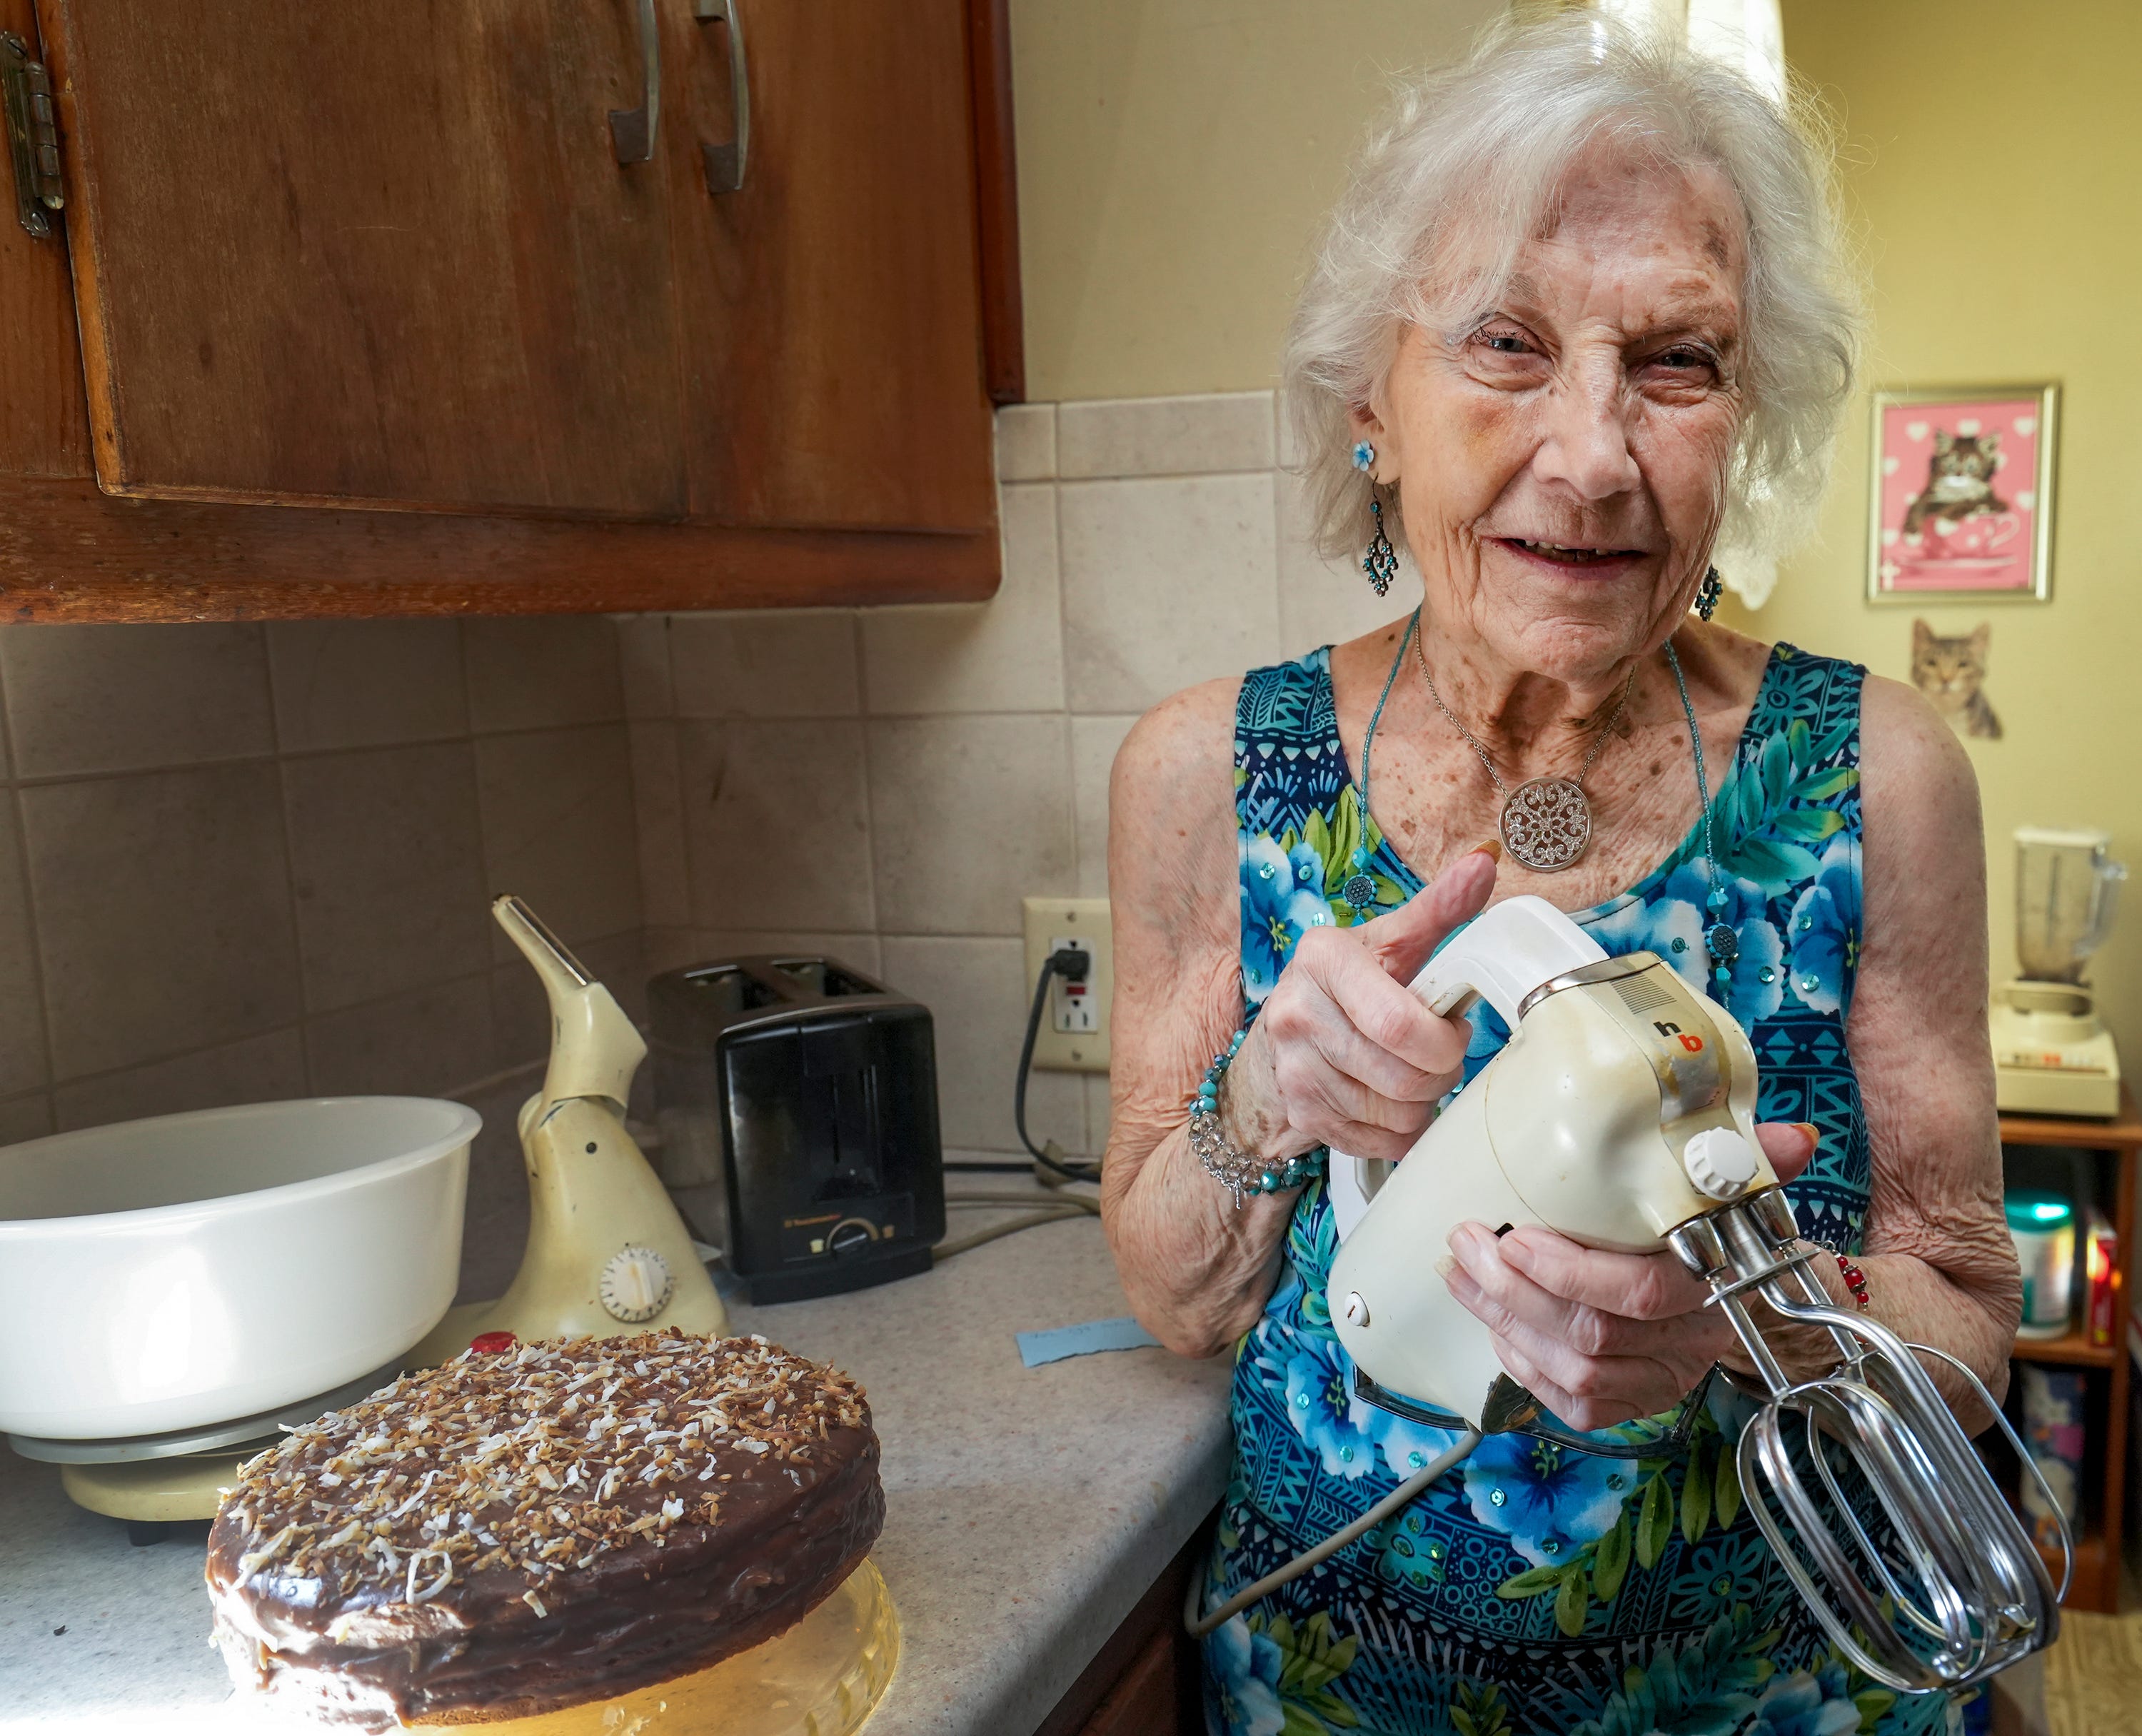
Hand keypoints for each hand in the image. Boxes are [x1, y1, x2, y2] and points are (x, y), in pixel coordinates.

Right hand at [1224, 846, 1499, 1165]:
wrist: (1281, 1035)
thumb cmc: (1348, 984)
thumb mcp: (1389, 942)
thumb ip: (1438, 908)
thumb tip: (1484, 862)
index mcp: (1323, 960)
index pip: (1398, 1024)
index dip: (1444, 1040)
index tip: (1455, 1029)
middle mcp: (1296, 1014)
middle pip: (1404, 1077)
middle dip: (1441, 1073)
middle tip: (1441, 1055)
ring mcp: (1294, 1071)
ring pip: (1396, 1115)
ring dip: (1424, 1102)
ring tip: (1416, 1074)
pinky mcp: (1302, 1114)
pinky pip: (1380, 1143)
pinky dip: (1402, 1130)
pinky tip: (1394, 1101)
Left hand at [1442, 1122, 1820, 1428]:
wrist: (1746, 1290)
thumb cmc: (1718, 1231)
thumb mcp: (1729, 1187)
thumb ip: (1743, 1158)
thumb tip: (1797, 1137)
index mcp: (1715, 1286)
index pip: (1639, 1292)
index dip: (1569, 1271)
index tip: (1514, 1236)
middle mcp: (1692, 1343)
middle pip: (1591, 1333)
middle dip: (1514, 1290)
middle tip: (1467, 1246)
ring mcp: (1664, 1380)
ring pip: (1574, 1369)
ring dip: (1506, 1322)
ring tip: (1463, 1276)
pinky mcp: (1638, 1404)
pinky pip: (1575, 1404)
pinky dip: (1526, 1367)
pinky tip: (1499, 1325)